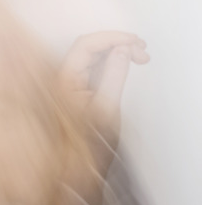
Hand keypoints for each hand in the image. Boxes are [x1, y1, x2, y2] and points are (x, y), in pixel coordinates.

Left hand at [58, 31, 149, 166]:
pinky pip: (93, 66)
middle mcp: (63, 78)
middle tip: (141, 50)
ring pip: (92, 55)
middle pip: (89, 47)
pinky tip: (126, 63)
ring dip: (115, 51)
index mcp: (64, 80)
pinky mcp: (77, 88)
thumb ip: (114, 75)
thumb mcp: (106, 107)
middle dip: (116, 43)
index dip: (110, 37)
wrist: (75, 166)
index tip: (133, 40)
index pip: (85, 45)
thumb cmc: (85, 144)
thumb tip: (122, 52)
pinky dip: (111, 61)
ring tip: (139, 56)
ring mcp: (69, 82)